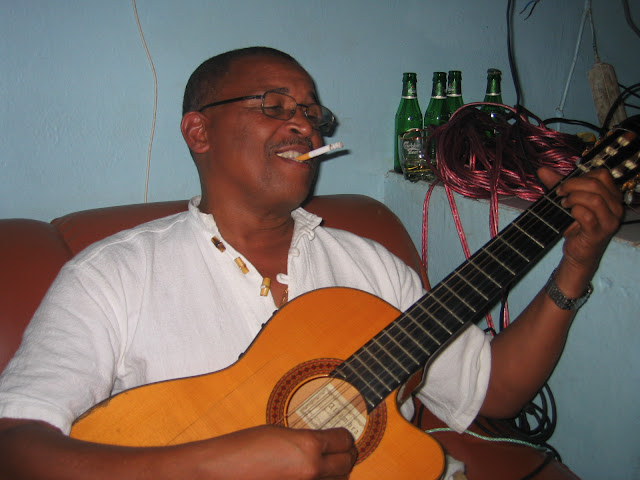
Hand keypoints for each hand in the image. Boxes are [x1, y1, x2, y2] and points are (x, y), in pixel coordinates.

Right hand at [202, 425, 357, 479]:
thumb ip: (305, 439)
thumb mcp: (278, 433)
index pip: (344, 440)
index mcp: (308, 445)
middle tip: (345, 450)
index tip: (343, 437)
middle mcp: (311, 469)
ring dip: (337, 472)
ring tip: (331, 465)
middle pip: (347, 462)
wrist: (219, 472)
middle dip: (347, 454)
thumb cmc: (242, 449)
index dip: (345, 437)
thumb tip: (324, 444)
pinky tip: (314, 477)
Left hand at [537, 166, 622, 277]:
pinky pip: (587, 215)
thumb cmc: (576, 225)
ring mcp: (609, 220)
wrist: (578, 252)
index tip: (565, 184)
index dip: (580, 176)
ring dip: (573, 198)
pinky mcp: (599, 233)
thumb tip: (542, 170)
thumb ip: (558, 185)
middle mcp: (616, 207)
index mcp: (612, 195)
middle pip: (596, 184)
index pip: (602, 174)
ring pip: (594, 199)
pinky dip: (574, 211)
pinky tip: (568, 212)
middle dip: (573, 185)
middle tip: (560, 192)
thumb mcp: (568, 201)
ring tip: (563, 203)